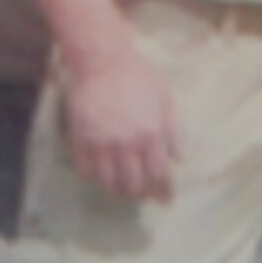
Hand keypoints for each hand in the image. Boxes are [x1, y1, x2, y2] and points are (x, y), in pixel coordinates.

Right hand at [63, 41, 178, 202]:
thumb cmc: (138, 76)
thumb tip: (180, 159)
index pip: (159, 174)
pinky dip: (95, 179)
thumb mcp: (165, 100)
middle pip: (134, 184)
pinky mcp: (81, 140)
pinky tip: (102, 176)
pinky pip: (87, 171)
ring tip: (124, 189)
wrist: (102, 61)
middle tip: (144, 196)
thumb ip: (174, 131)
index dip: (163, 191)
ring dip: (118, 190)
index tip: (165, 201)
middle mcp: (127, 143)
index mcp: (151, 133)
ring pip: (109, 183)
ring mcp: (102, 143)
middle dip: (141, 194)